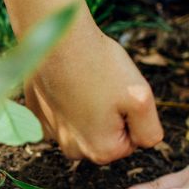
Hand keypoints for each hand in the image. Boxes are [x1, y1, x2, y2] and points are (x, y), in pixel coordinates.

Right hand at [24, 22, 162, 163]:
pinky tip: (68, 79)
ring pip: (84, 124)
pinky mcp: (38, 113)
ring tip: (86, 81)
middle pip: (106, 135)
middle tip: (105, 86)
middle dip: (111, 114)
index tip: (121, 94)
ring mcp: (52, 132)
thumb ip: (151, 131)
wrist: (59, 37)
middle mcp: (73, 150)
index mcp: (101, 151)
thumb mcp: (142, 98)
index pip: (132, 140)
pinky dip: (68, 97)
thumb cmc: (100, 65)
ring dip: (89, 107)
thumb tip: (147, 143)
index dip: (132, 114)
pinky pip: (62, 111)